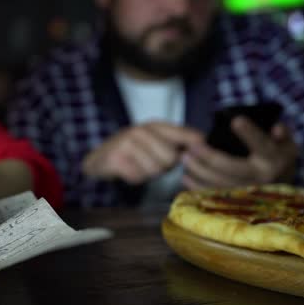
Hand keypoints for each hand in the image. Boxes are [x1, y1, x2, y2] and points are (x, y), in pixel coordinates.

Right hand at [81, 122, 203, 184]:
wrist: (100, 158)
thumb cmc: (133, 152)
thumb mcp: (155, 142)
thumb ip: (178, 141)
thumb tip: (204, 142)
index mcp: (155, 126)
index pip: (186, 134)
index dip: (197, 145)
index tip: (201, 152)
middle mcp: (141, 130)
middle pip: (170, 158)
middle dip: (164, 167)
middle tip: (152, 163)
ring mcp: (126, 142)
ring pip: (154, 169)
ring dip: (148, 174)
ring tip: (138, 166)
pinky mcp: (116, 157)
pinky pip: (138, 176)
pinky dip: (134, 178)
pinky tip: (128, 171)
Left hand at [182, 116, 297, 189]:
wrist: (282, 186)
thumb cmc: (278, 156)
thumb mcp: (286, 144)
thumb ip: (283, 134)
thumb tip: (277, 128)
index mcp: (273, 160)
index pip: (261, 145)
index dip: (249, 133)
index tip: (236, 120)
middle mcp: (261, 179)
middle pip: (232, 167)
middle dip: (210, 156)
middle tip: (193, 145)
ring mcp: (247, 192)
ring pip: (219, 183)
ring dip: (199, 170)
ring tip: (184, 157)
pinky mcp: (235, 202)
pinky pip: (214, 195)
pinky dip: (197, 187)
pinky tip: (186, 176)